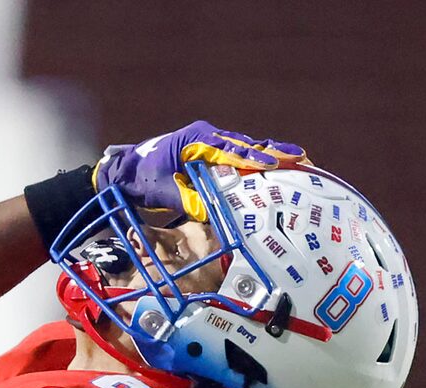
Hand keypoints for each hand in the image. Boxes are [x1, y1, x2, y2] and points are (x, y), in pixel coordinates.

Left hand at [96, 121, 306, 221]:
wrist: (125, 172)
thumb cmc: (142, 179)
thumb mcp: (164, 192)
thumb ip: (188, 200)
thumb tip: (213, 211)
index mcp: (195, 139)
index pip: (230, 149)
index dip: (252, 158)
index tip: (273, 164)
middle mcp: (206, 136)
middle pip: (245, 144)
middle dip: (273, 152)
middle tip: (300, 157)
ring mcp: (210, 144)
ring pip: (245, 149)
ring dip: (270, 155)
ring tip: (299, 160)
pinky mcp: (211, 155)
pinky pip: (238, 157)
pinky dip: (257, 162)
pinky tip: (278, 167)